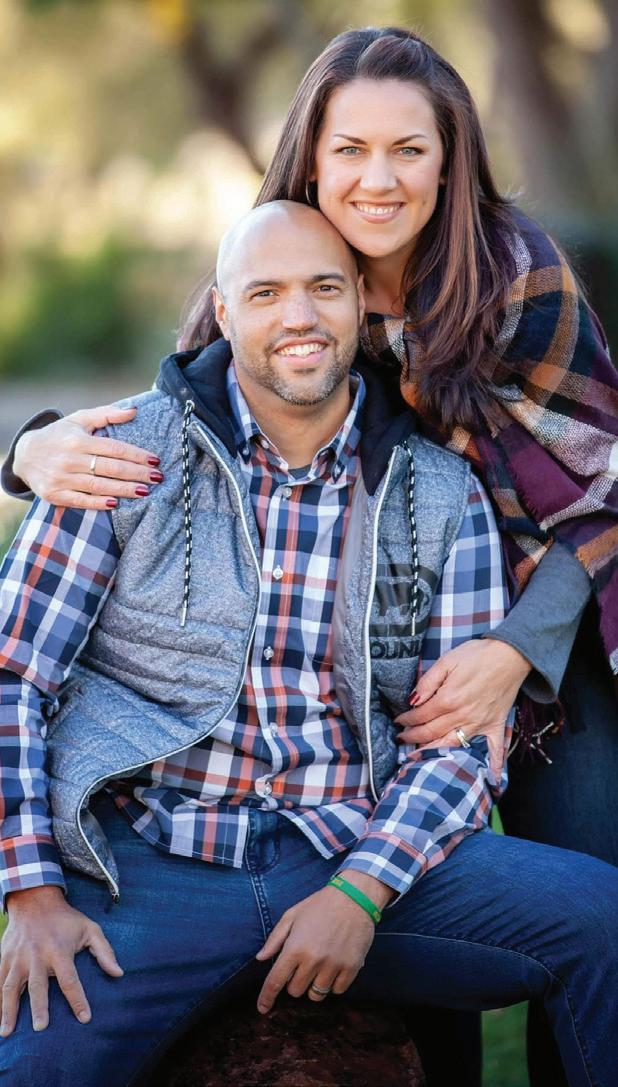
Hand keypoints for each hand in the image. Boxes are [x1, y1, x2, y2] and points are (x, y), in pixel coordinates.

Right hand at [0, 886, 123, 1035]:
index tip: (85, 1018)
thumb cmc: (65, 919)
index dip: (78, 1000)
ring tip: (6, 1033)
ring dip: (9, 1010)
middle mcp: (37, 955)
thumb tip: (119, 973)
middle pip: (37, 985)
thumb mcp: (89, 928)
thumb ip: (104, 951)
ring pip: (11, 986)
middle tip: (40, 1028)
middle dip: (39, 1006)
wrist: (34, 900)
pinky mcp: (4, 958)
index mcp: (59, 950)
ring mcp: (18, 957)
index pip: (70, 979)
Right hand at [13, 405, 161, 509]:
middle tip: (158, 478)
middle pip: (110, 468)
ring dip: (124, 490)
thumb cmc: (59, 435)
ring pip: (98, 486)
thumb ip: (107, 414)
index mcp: (78, 440)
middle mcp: (69, 459)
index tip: (155, 460)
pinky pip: (81, 501)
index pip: (114, 448)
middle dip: (136, 474)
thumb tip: (134, 410)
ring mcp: (61, 478)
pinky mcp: (54, 494)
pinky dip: (98, 503)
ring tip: (145, 492)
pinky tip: (116, 503)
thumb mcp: (79, 419)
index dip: (136, 455)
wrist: (25, 454)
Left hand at [255, 872, 389, 1013]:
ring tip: (319, 966)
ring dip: (313, 985)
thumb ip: (275, 939)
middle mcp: (313, 960)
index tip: (262, 1008)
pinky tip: (334, 967)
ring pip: (316, 995)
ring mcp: (333, 966)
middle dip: (295, 981)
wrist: (354, 897)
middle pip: (295, 991)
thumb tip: (261, 958)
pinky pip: (337, 991)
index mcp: (295, 947)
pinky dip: (333, 984)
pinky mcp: (351, 968)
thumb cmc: (320, 905)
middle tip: (302, 964)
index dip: (266, 997)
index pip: (276, 981)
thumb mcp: (292, 915)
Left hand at [394, 639, 530, 774]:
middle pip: (432, 732)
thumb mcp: (447, 660)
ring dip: (435, 751)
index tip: (398, 721)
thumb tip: (413, 700)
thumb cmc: (477, 655)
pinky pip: (495, 749)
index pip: (420, 715)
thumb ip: (428, 681)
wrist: (509, 654)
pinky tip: (490, 780)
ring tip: (420, 756)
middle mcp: (462, 715)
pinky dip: (493, 765)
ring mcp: (479, 723)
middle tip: (402, 739)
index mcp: (448, 699)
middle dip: (413, 737)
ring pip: (453, 744)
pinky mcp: (495, 725)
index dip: (406, 720)